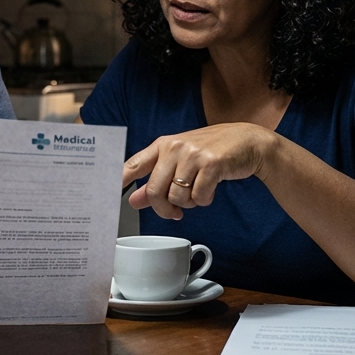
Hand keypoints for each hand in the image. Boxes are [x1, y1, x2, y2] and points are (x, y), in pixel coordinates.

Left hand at [122, 123, 274, 220]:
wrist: (248, 142)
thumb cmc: (212, 151)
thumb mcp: (180, 161)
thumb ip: (156, 180)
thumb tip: (134, 199)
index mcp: (162, 145)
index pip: (133, 164)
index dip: (118, 181)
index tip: (106, 194)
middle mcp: (174, 147)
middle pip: (155, 190)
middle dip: (164, 208)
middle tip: (174, 212)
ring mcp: (193, 154)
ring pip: (177, 197)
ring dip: (188, 203)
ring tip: (198, 191)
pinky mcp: (211, 164)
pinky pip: (199, 197)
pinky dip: (205, 200)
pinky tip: (210, 189)